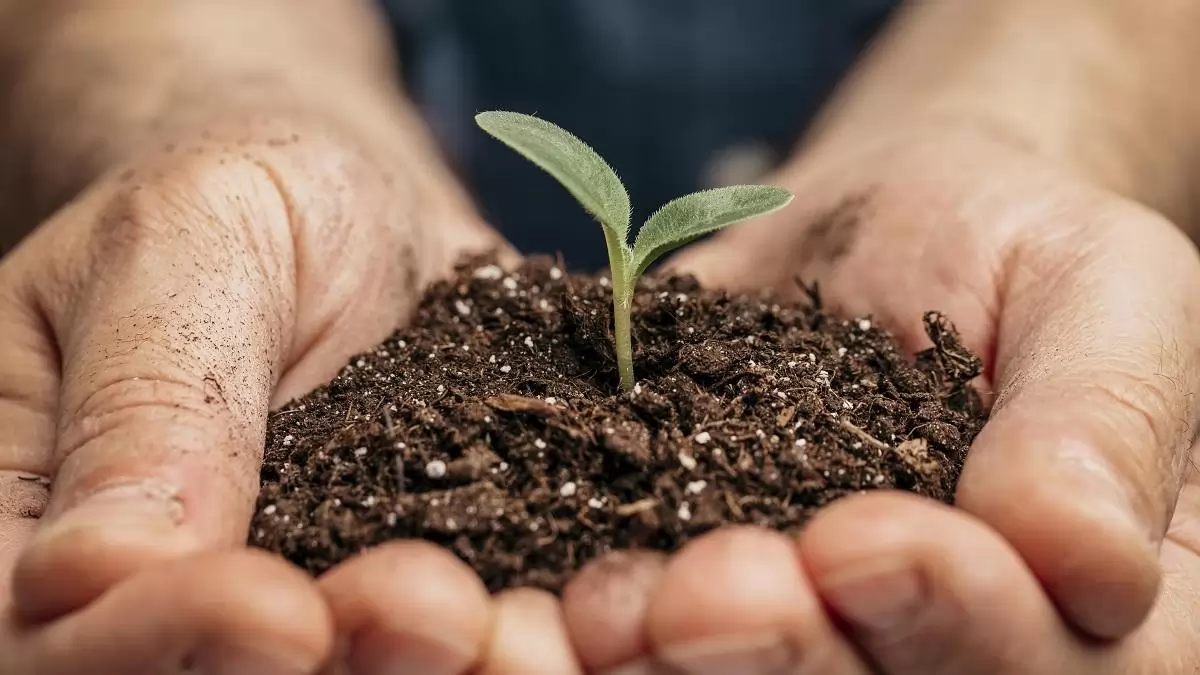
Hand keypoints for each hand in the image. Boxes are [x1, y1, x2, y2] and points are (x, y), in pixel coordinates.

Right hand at [0, 116, 538, 672]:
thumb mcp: (173, 249)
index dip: (154, 649)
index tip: (275, 610)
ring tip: (533, 627)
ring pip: (383, 674)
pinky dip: (568, 621)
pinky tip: (623, 599)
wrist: (348, 203)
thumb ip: (145, 399)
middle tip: (438, 613)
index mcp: (45, 527)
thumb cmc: (234, 198)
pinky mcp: (450, 582)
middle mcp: (187, 596)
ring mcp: (326, 603)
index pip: (55, 644)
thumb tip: (98, 573)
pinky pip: (498, 619)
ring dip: (467, 669)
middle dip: (355, 670)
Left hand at [546, 128, 1199, 672]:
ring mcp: (827, 628)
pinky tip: (555, 601)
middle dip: (791, 656)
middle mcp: (955, 644)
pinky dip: (610, 634)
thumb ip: (1102, 419)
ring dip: (684, 666)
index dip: (962, 619)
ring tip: (613, 605)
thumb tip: (1086, 561)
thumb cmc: (1009, 244)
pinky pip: (662, 639)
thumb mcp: (1100, 288)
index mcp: (1101, 607)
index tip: (865, 540)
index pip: (1058, 661)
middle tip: (709, 591)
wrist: (883, 228)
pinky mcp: (709, 598)